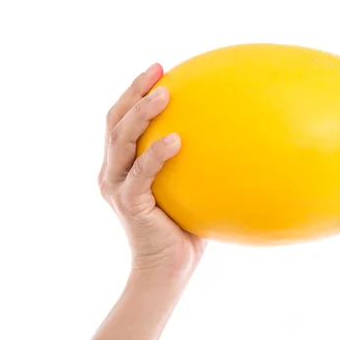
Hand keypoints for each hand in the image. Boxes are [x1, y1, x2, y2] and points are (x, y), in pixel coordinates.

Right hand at [98, 63, 206, 280]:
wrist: (167, 270)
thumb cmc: (183, 229)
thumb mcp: (187, 189)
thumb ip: (192, 163)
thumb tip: (227, 135)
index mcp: (122, 167)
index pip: (121, 121)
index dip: (134, 92)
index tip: (158, 69)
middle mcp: (112, 173)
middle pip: (115, 122)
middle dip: (134, 92)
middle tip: (157, 70)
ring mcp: (117, 187)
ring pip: (122, 141)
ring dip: (141, 114)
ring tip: (164, 94)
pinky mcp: (129, 204)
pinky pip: (142, 173)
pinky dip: (156, 154)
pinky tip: (177, 139)